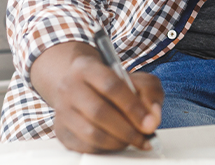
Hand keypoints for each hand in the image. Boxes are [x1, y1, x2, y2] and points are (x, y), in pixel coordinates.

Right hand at [29, 41, 163, 152]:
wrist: (81, 87)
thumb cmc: (111, 84)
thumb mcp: (135, 79)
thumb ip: (150, 93)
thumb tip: (152, 117)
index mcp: (86, 67)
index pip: (110, 86)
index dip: (132, 107)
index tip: (149, 123)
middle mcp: (69, 86)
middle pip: (99, 112)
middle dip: (128, 130)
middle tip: (144, 137)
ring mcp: (62, 110)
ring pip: (92, 133)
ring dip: (118, 141)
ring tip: (132, 139)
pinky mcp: (61, 130)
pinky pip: (86, 146)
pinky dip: (106, 148)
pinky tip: (116, 141)